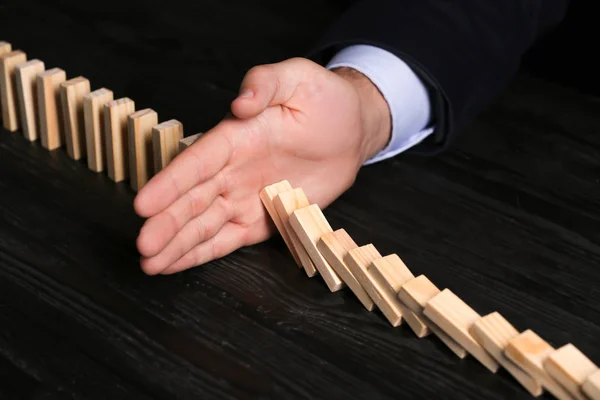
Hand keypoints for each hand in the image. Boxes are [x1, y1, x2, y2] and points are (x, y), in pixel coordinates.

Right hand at [133, 57, 390, 274]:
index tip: (144, 204)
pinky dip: (201, 253)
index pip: (197, 162)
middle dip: (167, 223)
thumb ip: (265, 84)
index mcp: (235, 138)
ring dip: (177, 244)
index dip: (170, 183)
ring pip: (205, 224)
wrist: (351, 131)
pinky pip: (227, 240)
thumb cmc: (323, 100)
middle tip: (142, 245)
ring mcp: (245, 197)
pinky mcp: (262, 219)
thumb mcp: (296, 79)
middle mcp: (232, 170)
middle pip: (193, 199)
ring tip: (149, 264)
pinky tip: (174, 265)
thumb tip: (240, 102)